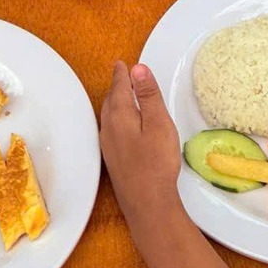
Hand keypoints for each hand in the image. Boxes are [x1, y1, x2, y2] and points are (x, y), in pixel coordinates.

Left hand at [99, 61, 182, 223]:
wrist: (147, 203)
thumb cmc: (156, 162)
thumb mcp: (158, 123)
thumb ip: (148, 95)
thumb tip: (137, 69)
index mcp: (120, 116)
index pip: (119, 88)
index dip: (122, 74)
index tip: (122, 64)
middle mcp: (109, 129)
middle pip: (111, 100)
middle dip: (117, 86)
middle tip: (122, 75)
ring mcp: (108, 146)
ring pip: (108, 116)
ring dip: (115, 102)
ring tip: (122, 95)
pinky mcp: (113, 160)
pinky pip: (110, 128)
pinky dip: (115, 117)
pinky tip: (121, 125)